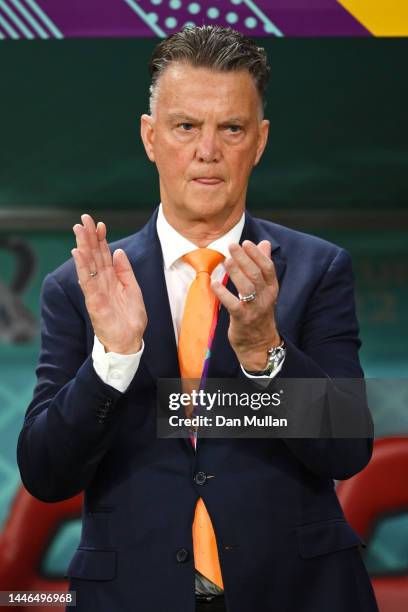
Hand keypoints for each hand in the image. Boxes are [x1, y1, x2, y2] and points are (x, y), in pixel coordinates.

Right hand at [71, 214, 146, 353]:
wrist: (129, 342)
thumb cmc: (130, 318)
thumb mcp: (133, 290)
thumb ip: (125, 271)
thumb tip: (119, 251)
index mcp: (112, 279)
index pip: (104, 255)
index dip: (102, 239)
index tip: (100, 224)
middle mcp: (102, 282)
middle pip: (94, 256)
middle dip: (89, 237)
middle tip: (84, 219)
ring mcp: (96, 291)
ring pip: (88, 265)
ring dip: (83, 246)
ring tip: (79, 230)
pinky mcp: (94, 302)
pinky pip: (87, 282)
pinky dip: (82, 267)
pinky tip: (78, 253)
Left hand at [211, 240, 279, 370]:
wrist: (259, 344)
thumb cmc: (259, 313)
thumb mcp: (265, 290)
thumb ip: (263, 266)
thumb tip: (264, 243)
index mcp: (271, 289)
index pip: (267, 267)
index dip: (257, 254)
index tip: (246, 242)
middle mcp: (265, 298)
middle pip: (256, 274)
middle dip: (244, 258)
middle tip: (232, 245)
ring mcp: (255, 309)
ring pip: (247, 287)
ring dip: (236, 272)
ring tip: (226, 260)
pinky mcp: (242, 320)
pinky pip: (233, 305)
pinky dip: (223, 293)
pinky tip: (214, 283)